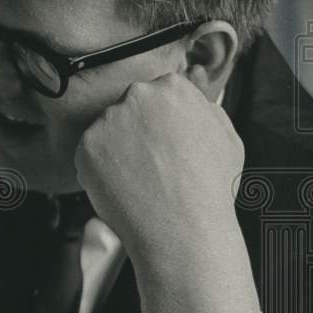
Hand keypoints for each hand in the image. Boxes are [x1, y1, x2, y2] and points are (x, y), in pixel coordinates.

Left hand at [74, 72, 242, 268]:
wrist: (183, 229)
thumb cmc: (211, 187)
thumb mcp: (225, 135)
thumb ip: (203, 106)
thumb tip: (190, 83)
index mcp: (172, 87)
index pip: (157, 95)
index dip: (161, 124)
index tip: (168, 146)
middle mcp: (137, 95)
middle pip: (130, 109)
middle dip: (137, 131)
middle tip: (154, 165)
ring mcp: (108, 120)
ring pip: (108, 131)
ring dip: (118, 150)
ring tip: (141, 180)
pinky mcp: (86, 145)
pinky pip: (91, 154)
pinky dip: (101, 170)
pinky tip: (124, 187)